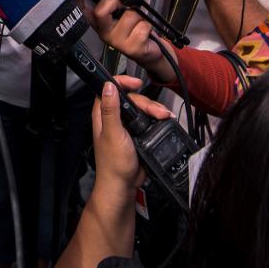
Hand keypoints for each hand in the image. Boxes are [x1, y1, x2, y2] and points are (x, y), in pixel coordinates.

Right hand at [91, 0, 174, 82]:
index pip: (87, 8)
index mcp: (98, 23)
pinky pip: (143, 26)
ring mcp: (117, 42)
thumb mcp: (120, 12)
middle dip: (115, 3)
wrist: (146, 51)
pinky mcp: (132, 49)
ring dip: (139, 17)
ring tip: (137, 24)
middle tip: (124, 7)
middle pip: (101, 11)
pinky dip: (148, 26)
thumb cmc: (133, 30)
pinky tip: (143, 33)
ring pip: (130, 15)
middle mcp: (104, 33)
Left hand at [91, 76, 172, 196]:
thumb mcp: (112, 134)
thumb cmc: (113, 164)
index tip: (136, 83)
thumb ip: (110, 109)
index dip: (122, 82)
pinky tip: (165, 120)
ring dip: (155, 110)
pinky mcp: (136, 133)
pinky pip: (147, 119)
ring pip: (141, 108)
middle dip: (146, 102)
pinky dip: (157, 118)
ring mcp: (126, 125)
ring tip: (164, 116)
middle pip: (131, 99)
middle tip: (158, 112)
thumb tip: (108, 86)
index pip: (109, 89)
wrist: (124, 185)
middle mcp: (113, 118)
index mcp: (103, 115)